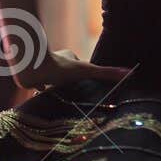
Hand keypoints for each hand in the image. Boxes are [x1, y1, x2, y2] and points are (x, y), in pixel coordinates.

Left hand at [13, 49, 132, 91]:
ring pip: (49, 81)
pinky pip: (35, 87)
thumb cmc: (59, 66)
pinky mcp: (30, 78)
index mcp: (68, 58)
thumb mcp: (85, 70)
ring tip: (59, 102)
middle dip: (68, 84)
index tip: (86, 86)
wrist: (31, 66)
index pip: (77, 67)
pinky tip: (41, 101)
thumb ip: (106, 73)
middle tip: (73, 97)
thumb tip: (131, 72)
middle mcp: (54, 62)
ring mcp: (42, 70)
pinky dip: (38, 92)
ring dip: (53, 89)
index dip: (81, 75)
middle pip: (64, 75)